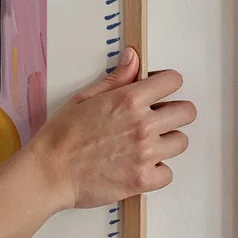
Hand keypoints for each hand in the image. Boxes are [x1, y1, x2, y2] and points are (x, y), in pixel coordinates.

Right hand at [27, 49, 193, 210]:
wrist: (49, 171)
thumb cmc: (61, 135)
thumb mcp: (84, 98)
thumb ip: (116, 79)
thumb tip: (133, 58)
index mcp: (128, 100)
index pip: (173, 81)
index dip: (166, 84)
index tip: (158, 91)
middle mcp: (142, 125)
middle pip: (187, 112)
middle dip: (174, 112)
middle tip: (156, 119)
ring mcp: (145, 154)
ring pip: (181, 142)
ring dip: (166, 142)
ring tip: (144, 144)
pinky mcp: (143, 180)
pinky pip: (168, 172)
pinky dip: (157, 171)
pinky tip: (138, 165)